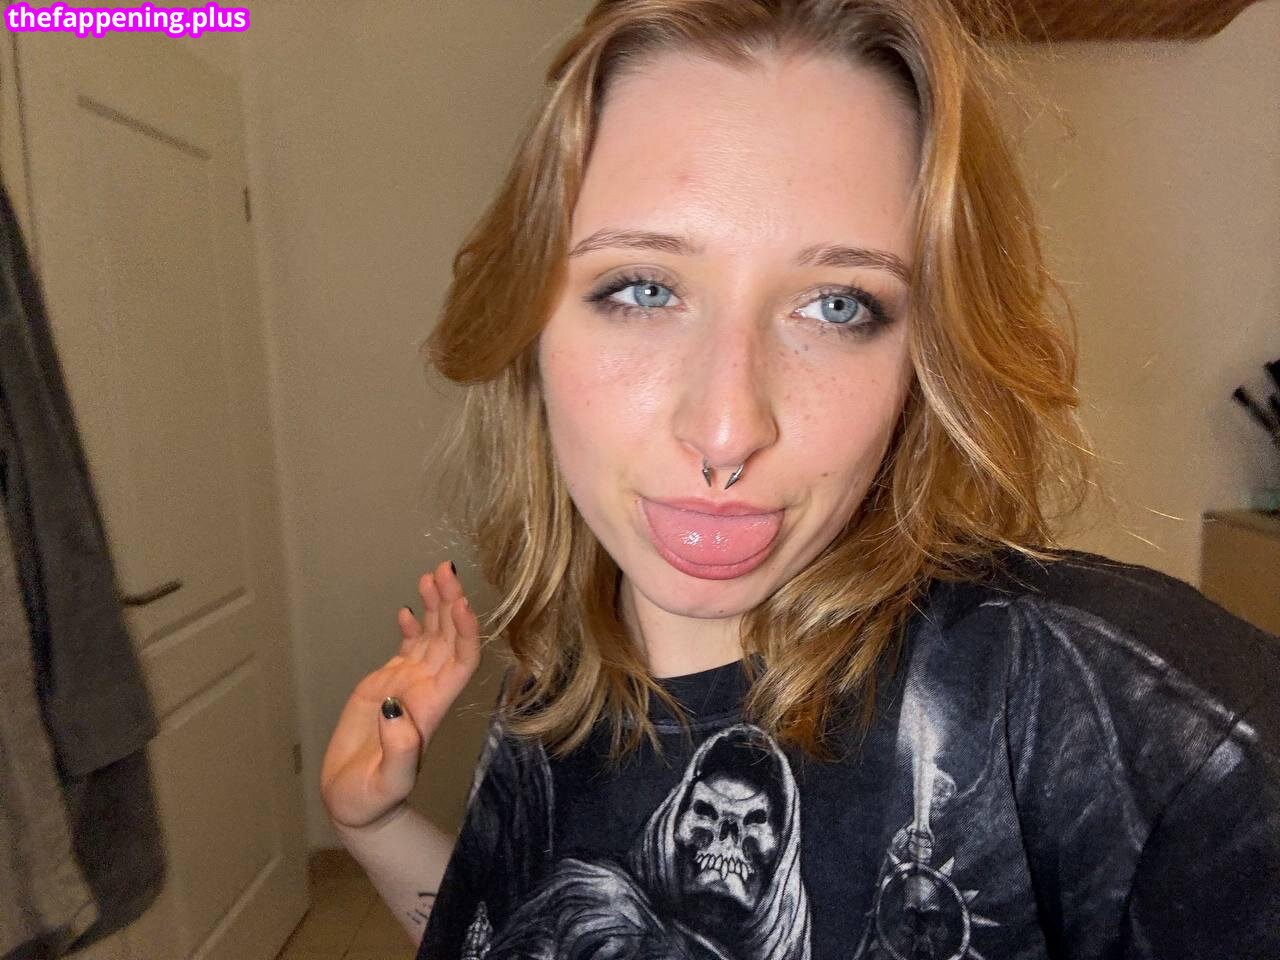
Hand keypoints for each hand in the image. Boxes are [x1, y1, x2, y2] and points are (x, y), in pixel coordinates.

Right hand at [320, 559, 480, 830]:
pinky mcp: (386, 686)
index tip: (461, 603)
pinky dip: (412, 626)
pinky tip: (410, 607)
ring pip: (431, 638)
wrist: (353, 804)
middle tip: (445, 569)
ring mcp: (408, 686)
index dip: (465, 632)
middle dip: (451, 603)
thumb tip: (397, 710)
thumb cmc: (371, 799)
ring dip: (435, 607)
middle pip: (449, 639)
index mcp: (431, 708)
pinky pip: (408, 649)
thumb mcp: (387, 781)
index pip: (461, 661)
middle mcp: (426, 691)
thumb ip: (399, 749)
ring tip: (432, 574)